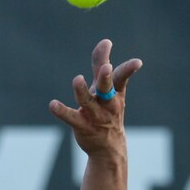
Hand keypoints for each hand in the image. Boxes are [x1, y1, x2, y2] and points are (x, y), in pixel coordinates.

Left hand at [48, 38, 141, 156]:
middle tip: (107, 68)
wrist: (109, 148)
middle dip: (106, 78)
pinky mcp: (82, 126)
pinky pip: (71, 118)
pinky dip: (61, 111)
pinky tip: (53, 105)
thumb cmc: (107, 111)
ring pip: (88, 102)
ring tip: (77, 79)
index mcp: (116, 93)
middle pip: (107, 88)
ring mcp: (95, 116)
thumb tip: (105, 41)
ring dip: (82, 91)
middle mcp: (108, 104)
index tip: (137, 62)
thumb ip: (102, 65)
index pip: (122, 78)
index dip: (128, 68)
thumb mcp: (108, 89)